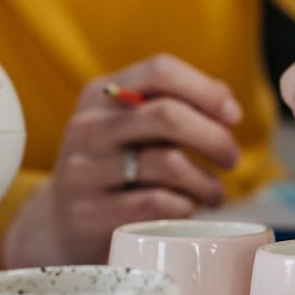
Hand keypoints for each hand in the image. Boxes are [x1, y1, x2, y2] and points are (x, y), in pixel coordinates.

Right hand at [3, 54, 242, 267]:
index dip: (207, 91)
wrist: (60, 223)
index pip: (161, 71)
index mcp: (101, 94)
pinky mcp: (90, 215)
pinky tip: (186, 210)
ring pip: (167, 163)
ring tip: (215, 194)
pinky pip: (157, 204)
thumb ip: (177, 105)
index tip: (233, 117)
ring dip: (207, 181)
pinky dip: (185, 207)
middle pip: (167, 116)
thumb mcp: (133, 127)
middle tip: (231, 159)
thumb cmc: (115, 168)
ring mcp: (83, 171)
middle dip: (214, 137)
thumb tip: (226, 102)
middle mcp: (87, 127)